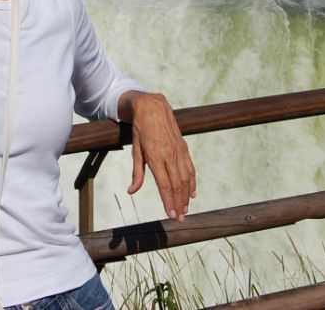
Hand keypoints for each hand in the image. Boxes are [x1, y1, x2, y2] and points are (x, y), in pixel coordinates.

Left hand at [120, 91, 196, 220]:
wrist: (152, 107)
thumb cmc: (140, 129)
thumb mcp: (135, 150)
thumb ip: (136, 172)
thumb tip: (131, 191)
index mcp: (155, 156)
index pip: (164, 185)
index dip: (168, 202)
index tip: (171, 215)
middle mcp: (169, 155)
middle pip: (177, 185)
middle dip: (179, 204)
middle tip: (180, 219)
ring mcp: (178, 151)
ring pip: (186, 178)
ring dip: (186, 196)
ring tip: (185, 210)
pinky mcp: (184, 147)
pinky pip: (190, 168)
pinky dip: (192, 182)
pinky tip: (192, 194)